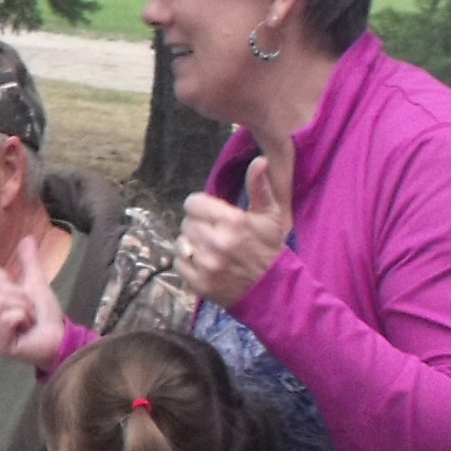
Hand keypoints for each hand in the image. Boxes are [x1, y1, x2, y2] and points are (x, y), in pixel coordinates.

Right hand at [0, 255, 66, 365]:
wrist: (59, 338)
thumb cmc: (44, 315)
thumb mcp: (35, 283)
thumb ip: (29, 262)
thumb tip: (27, 238)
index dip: (6, 280)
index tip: (19, 295)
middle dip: (19, 296)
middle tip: (27, 311)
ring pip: (1, 301)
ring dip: (24, 309)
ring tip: (28, 321)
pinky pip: (7, 317)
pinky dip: (23, 318)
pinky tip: (25, 330)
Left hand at [177, 132, 294, 307]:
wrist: (272, 291)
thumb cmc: (269, 249)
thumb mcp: (270, 216)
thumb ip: (260, 187)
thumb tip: (259, 160)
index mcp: (232, 222)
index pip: (193, 203)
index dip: (200, 206)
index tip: (210, 213)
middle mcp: (216, 242)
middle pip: (186, 222)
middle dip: (198, 225)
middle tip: (213, 233)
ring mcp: (206, 264)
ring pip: (181, 242)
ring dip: (192, 243)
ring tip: (209, 248)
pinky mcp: (198, 283)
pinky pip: (179, 263)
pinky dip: (187, 262)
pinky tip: (203, 263)